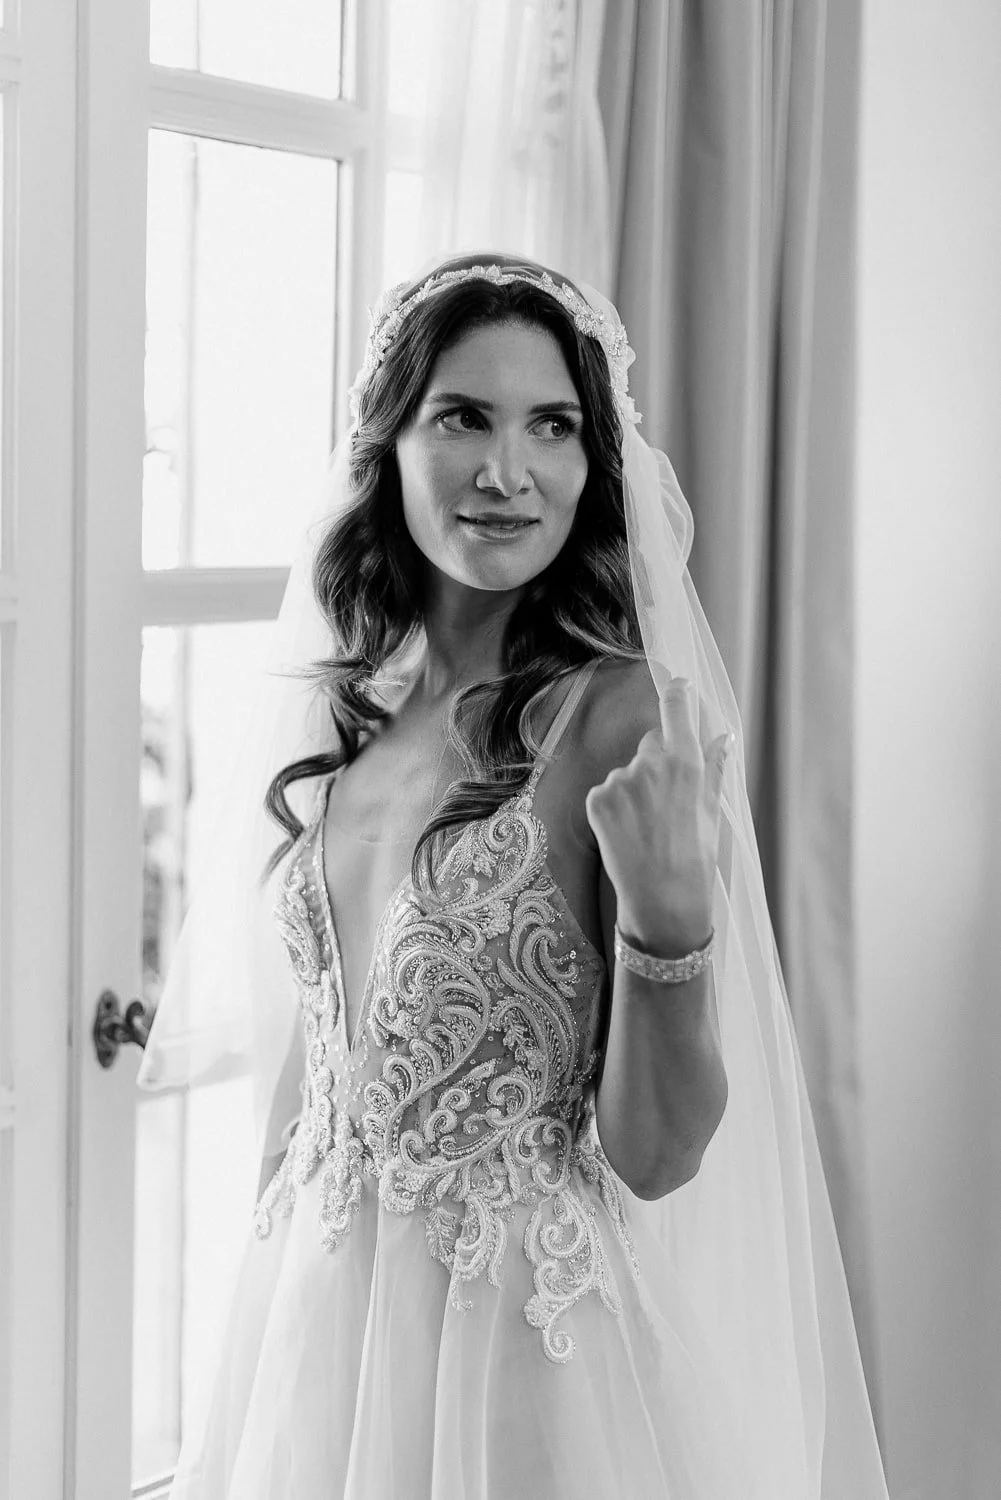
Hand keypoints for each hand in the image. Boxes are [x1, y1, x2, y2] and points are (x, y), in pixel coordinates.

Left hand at [584, 676, 731, 952]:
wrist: (664, 900)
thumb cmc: (696, 857)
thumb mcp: (713, 811)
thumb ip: (715, 768)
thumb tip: (725, 737)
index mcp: (687, 763)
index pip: (677, 710)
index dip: (677, 692)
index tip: (677, 681)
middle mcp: (652, 764)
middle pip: (650, 744)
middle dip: (655, 764)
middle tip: (664, 807)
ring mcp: (622, 780)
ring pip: (626, 774)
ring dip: (633, 793)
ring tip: (646, 829)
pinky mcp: (598, 798)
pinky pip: (605, 793)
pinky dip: (612, 810)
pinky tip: (627, 834)